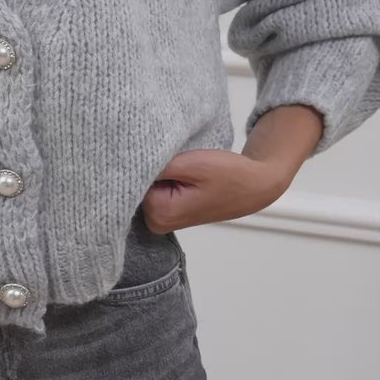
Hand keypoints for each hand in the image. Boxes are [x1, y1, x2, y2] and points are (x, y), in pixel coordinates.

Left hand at [141, 149, 289, 233]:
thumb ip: (154, 165)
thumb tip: (125, 163)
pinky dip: (165, 179)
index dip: (145, 163)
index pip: (131, 181)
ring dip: (160, 173)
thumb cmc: (228, 174)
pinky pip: (155, 190)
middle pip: (136, 185)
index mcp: (159, 213)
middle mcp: (157, 222)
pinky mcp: (168, 212)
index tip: (167, 157)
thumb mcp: (190, 163)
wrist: (254, 185)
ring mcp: (162, 219)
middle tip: (179, 161)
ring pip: (146, 186)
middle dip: (151, 169)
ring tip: (184, 168)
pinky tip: (182, 174)